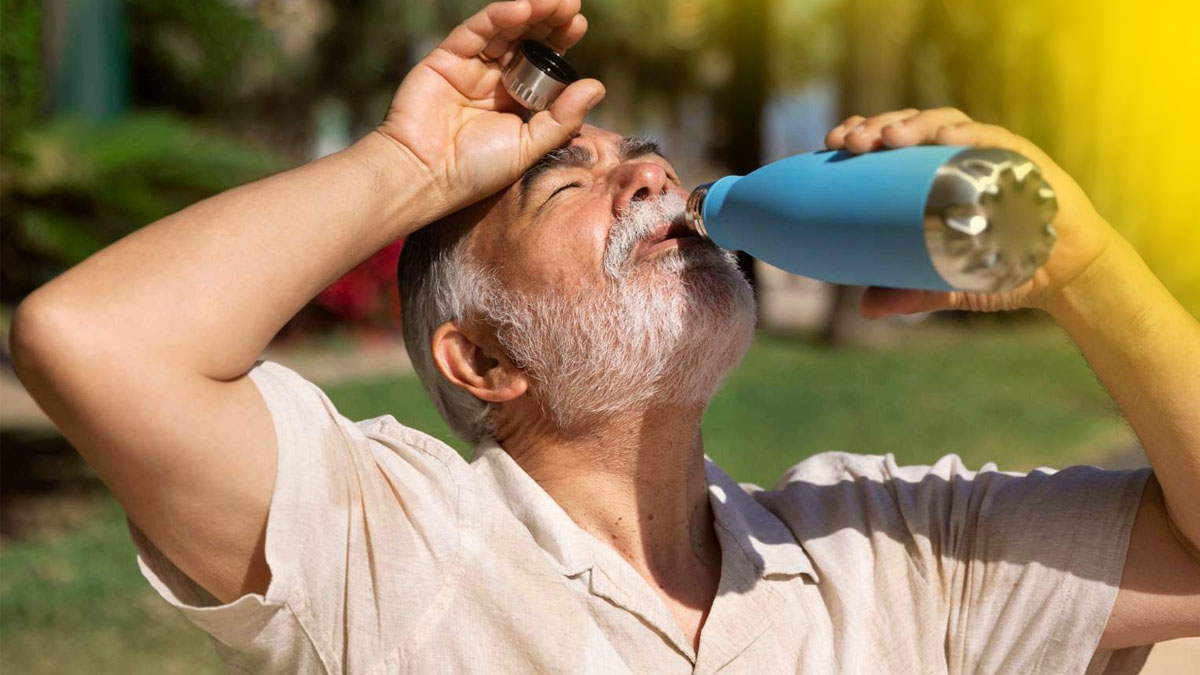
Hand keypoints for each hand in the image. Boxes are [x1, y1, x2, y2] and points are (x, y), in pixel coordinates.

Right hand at [376, 0, 604, 216]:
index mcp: (514, 101)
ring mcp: (469, 67)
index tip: (578, 25)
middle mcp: (493, 80)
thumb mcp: (529, 146)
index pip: (541, 64)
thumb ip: (562, 118)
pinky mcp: (445, 59)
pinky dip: (499, 17)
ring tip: (556, 2)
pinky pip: (475, 31)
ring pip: (503, 31)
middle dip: (549, 22)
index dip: (559, 42)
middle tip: (571, 7)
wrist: (426, 177)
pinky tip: (523, 8)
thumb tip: (597, 86)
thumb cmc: (476, 170)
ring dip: (530, 13)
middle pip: (525, 41)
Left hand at [824, 108, 1122, 316]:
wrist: (1066, 275)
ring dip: (915, 124)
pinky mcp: (1025, 160)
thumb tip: (866, 308)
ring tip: (888, 137)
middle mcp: (958, 156)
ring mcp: (991, 153)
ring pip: (946, 123)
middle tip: (849, 141)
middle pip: (911, 126)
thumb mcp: (949, 283)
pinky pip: (994, 139)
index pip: (891, 142)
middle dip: (876, 126)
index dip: (862, 133)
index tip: (831, 143)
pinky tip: (945, 137)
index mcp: (934, 174)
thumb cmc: (1003, 268)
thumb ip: (911, 293)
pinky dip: (968, 135)